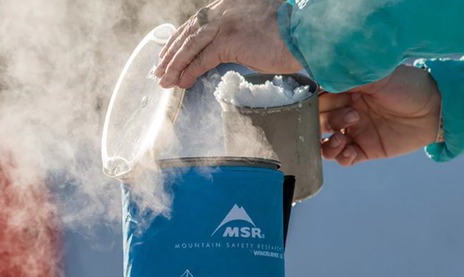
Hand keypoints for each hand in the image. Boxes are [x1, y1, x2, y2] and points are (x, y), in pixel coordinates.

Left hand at [154, 0, 301, 88]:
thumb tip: (221, 53)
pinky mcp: (230, 40)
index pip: (195, 23)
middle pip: (188, 33)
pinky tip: (182, 82)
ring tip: (165, 80)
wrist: (305, 32)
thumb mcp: (253, 28)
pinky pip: (202, 59)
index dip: (179, 40)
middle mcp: (223, 10)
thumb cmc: (285, 34)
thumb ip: (234, 36)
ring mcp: (225, 23)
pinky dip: (190, 72)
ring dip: (175, 65)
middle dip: (171, 54)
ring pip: (191, 46)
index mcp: (227, 5)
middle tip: (159, 70)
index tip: (167, 53)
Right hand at [320, 65, 441, 165]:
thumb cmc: (408, 86)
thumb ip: (348, 78)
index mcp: (346, 91)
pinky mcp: (366, 149)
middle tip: (350, 116)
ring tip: (340, 139)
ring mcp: (355, 132)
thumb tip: (322, 77)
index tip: (314, 105)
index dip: (313, 103)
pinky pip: (344, 158)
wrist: (436, 109)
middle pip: (319, 121)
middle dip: (324, 122)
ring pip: (326, 143)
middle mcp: (346, 111)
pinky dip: (341, 157)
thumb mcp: (377, 76)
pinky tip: (348, 151)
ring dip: (328, 144)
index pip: (318, 99)